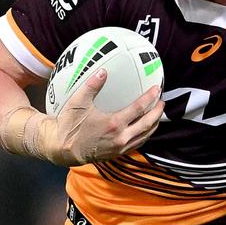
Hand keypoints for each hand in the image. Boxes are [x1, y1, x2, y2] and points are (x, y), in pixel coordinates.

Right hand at [44, 69, 162, 165]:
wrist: (63, 149)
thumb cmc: (70, 125)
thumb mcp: (78, 103)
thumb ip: (91, 86)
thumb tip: (103, 71)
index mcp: (114, 124)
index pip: (139, 109)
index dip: (150, 98)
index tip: (157, 89)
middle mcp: (120, 137)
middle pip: (147, 124)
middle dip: (157, 112)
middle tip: (162, 101)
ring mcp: (120, 147)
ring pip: (145, 136)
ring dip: (154, 124)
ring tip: (158, 114)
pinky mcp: (117, 153)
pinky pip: (137, 143)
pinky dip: (145, 135)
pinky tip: (145, 128)